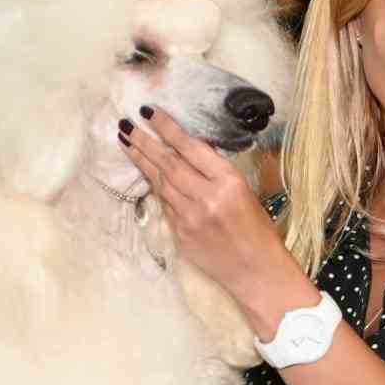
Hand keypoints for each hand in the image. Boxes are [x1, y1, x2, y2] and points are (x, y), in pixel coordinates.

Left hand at [120, 107, 311, 325]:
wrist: (257, 271)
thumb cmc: (258, 230)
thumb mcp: (245, 191)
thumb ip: (215, 171)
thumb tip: (188, 149)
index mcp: (229, 182)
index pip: (190, 148)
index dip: (167, 128)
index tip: (150, 112)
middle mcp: (207, 198)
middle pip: (168, 164)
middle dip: (145, 142)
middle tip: (126, 125)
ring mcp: (190, 219)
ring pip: (161, 184)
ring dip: (142, 162)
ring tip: (128, 143)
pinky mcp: (180, 236)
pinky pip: (165, 206)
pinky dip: (156, 188)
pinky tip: (147, 174)